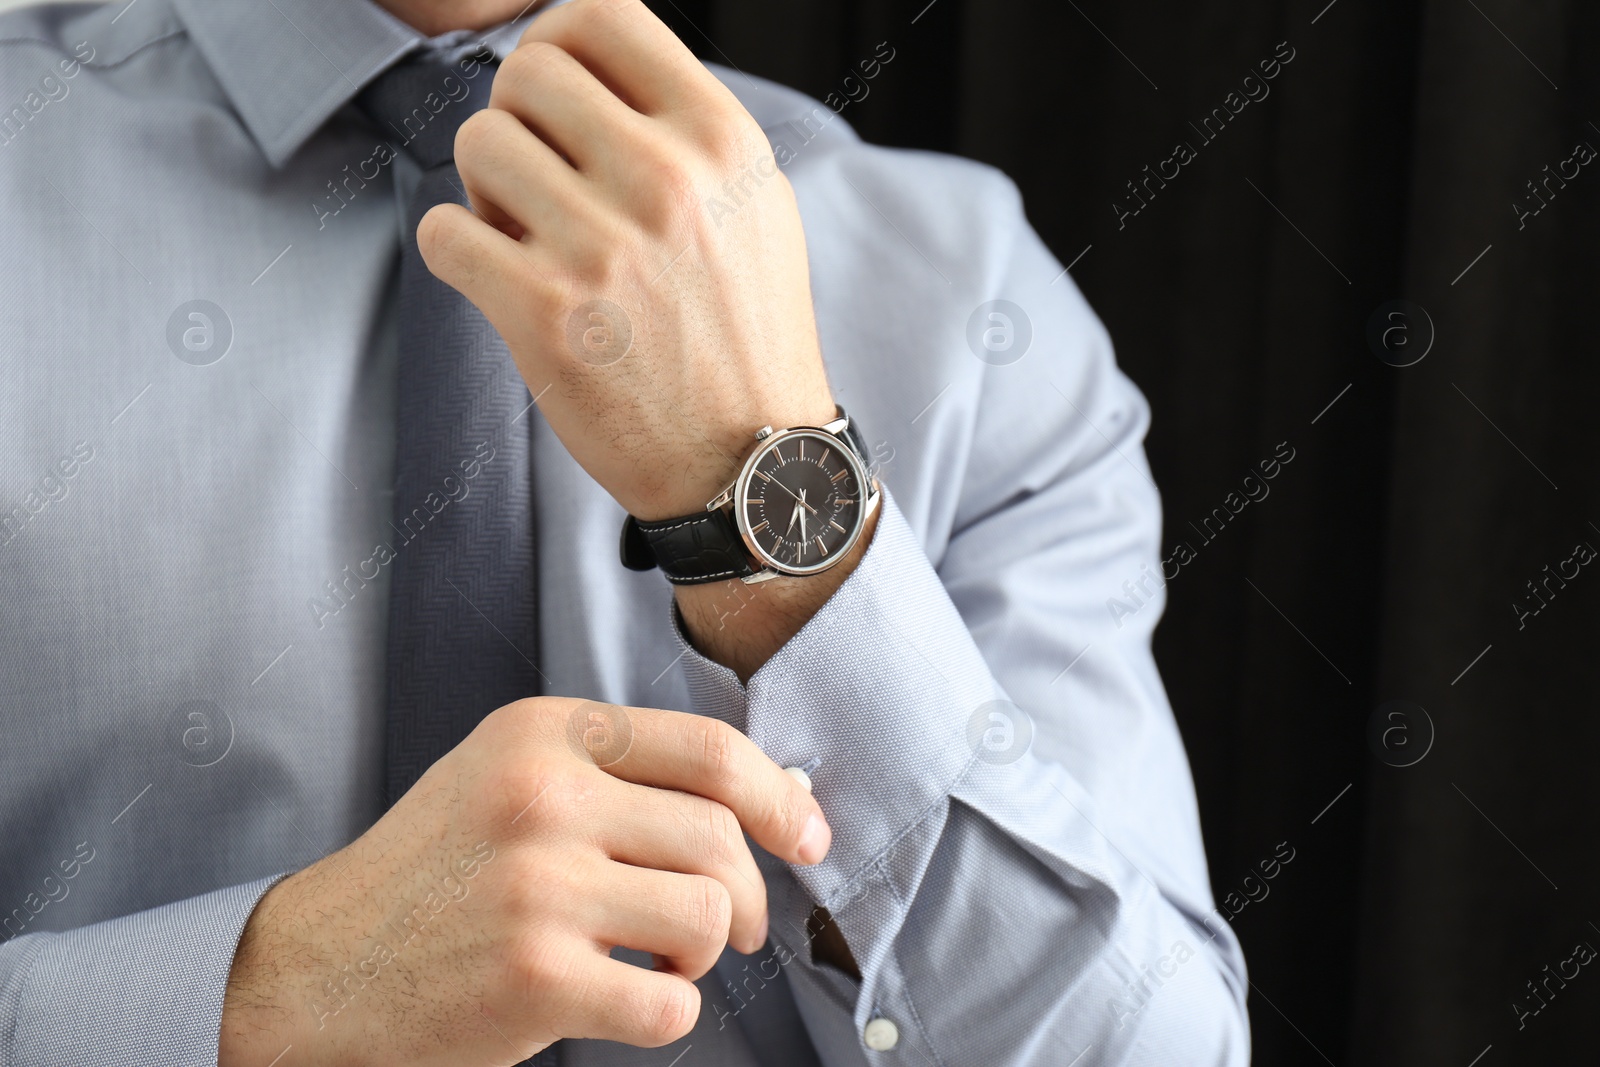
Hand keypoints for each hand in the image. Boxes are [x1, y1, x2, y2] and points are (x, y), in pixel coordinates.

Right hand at [218, 696, 831, 1066]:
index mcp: (545, 733)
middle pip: (720, 838)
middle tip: (731, 926)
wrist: (318, 968)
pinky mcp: (536, 977)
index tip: (808, 835)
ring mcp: (539, 886)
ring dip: (705, 951)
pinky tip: (625, 1000)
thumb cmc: (436, 873)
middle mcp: (543, 796)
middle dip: (748, 895)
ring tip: (661, 958)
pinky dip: (668, 1011)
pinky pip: (670, 1001)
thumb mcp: (512, 778)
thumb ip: (623, 774)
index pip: (709, 750)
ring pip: (708, 914)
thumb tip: (774, 798)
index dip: (780, 796)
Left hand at [422, 0, 836, 521]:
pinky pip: (443, 231)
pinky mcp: (545, 316)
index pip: (599, 14)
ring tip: (526, 236)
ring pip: (477, 142)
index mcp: (720, 141)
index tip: (557, 95)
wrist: (748, 464)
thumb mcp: (754, 206)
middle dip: (516, 119)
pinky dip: (458, 251)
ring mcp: (603, 248)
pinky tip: (499, 279)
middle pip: (525, 72)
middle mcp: (666, 181)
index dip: (557, 41)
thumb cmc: (746, 335)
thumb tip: (590, 66)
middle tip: (538, 179)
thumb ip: (683, 128)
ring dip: (485, 188)